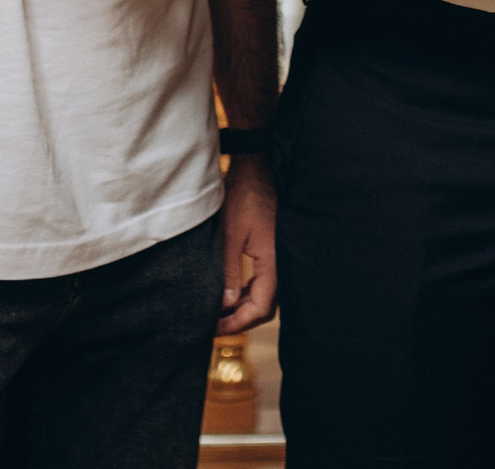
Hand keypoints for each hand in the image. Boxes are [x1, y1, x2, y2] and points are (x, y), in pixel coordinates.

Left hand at [216, 154, 276, 334]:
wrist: (259, 166)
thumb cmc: (244, 196)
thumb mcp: (230, 236)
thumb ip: (227, 273)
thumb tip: (224, 305)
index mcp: (274, 262)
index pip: (259, 308)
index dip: (236, 323)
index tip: (212, 328)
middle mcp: (283, 263)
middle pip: (265, 307)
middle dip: (239, 319)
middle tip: (212, 323)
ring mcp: (281, 256)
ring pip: (266, 295)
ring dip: (243, 305)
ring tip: (217, 310)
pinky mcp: (276, 249)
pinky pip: (265, 281)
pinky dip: (248, 291)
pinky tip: (231, 291)